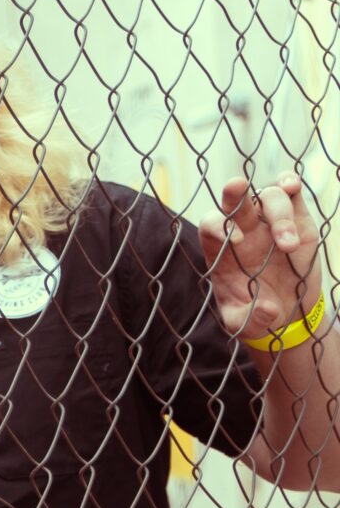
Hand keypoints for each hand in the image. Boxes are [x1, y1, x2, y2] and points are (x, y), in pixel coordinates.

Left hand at [201, 174, 323, 342]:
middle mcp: (243, 230)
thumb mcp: (244, 324)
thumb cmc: (255, 314)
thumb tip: (268, 309)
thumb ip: (251, 319)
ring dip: (278, 215)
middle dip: (234, 194)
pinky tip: (292, 185)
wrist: (287, 311)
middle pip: (234, 203)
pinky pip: (291, 192)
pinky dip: (291, 183)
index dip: (219, 228)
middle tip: (236, 186)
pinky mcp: (297, 217)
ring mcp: (268, 221)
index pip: (211, 227)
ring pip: (268, 198)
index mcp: (222, 250)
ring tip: (287, 245)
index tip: (236, 241)